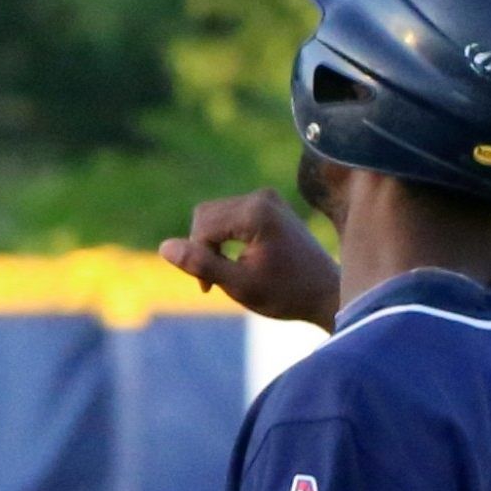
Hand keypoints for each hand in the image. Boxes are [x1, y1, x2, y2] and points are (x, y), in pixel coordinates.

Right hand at [162, 189, 342, 326]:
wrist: (326, 292)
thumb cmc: (285, 293)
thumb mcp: (238, 284)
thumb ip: (201, 264)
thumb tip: (165, 247)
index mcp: (255, 213)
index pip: (202, 227)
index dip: (198, 257)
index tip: (209, 287)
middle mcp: (261, 197)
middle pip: (204, 216)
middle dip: (203, 247)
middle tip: (216, 280)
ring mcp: (267, 198)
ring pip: (214, 215)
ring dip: (213, 243)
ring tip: (229, 271)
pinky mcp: (269, 204)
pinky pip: (230, 215)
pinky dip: (226, 237)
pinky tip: (240, 259)